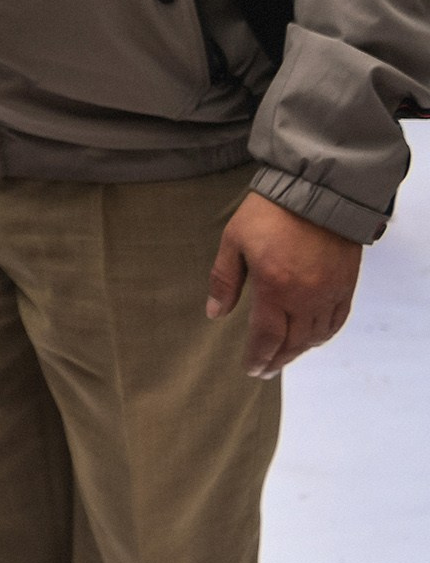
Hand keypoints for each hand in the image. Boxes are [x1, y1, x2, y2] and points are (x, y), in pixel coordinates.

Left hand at [206, 191, 362, 377]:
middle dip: (277, 360)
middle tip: (264, 370)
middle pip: (294, 342)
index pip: (268, 336)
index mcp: (275, 287)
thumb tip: (215, 314)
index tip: (251, 369)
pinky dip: (324, 335)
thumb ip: (224, 280)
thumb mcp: (234, 241)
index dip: (259, 357)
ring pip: (317, 335)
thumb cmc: (268, 213)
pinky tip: (313, 339)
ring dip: (299, 350)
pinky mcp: (346, 284)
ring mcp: (330, 292)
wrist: (316, 191)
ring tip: (283, 356)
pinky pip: (337, 320)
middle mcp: (306, 296)